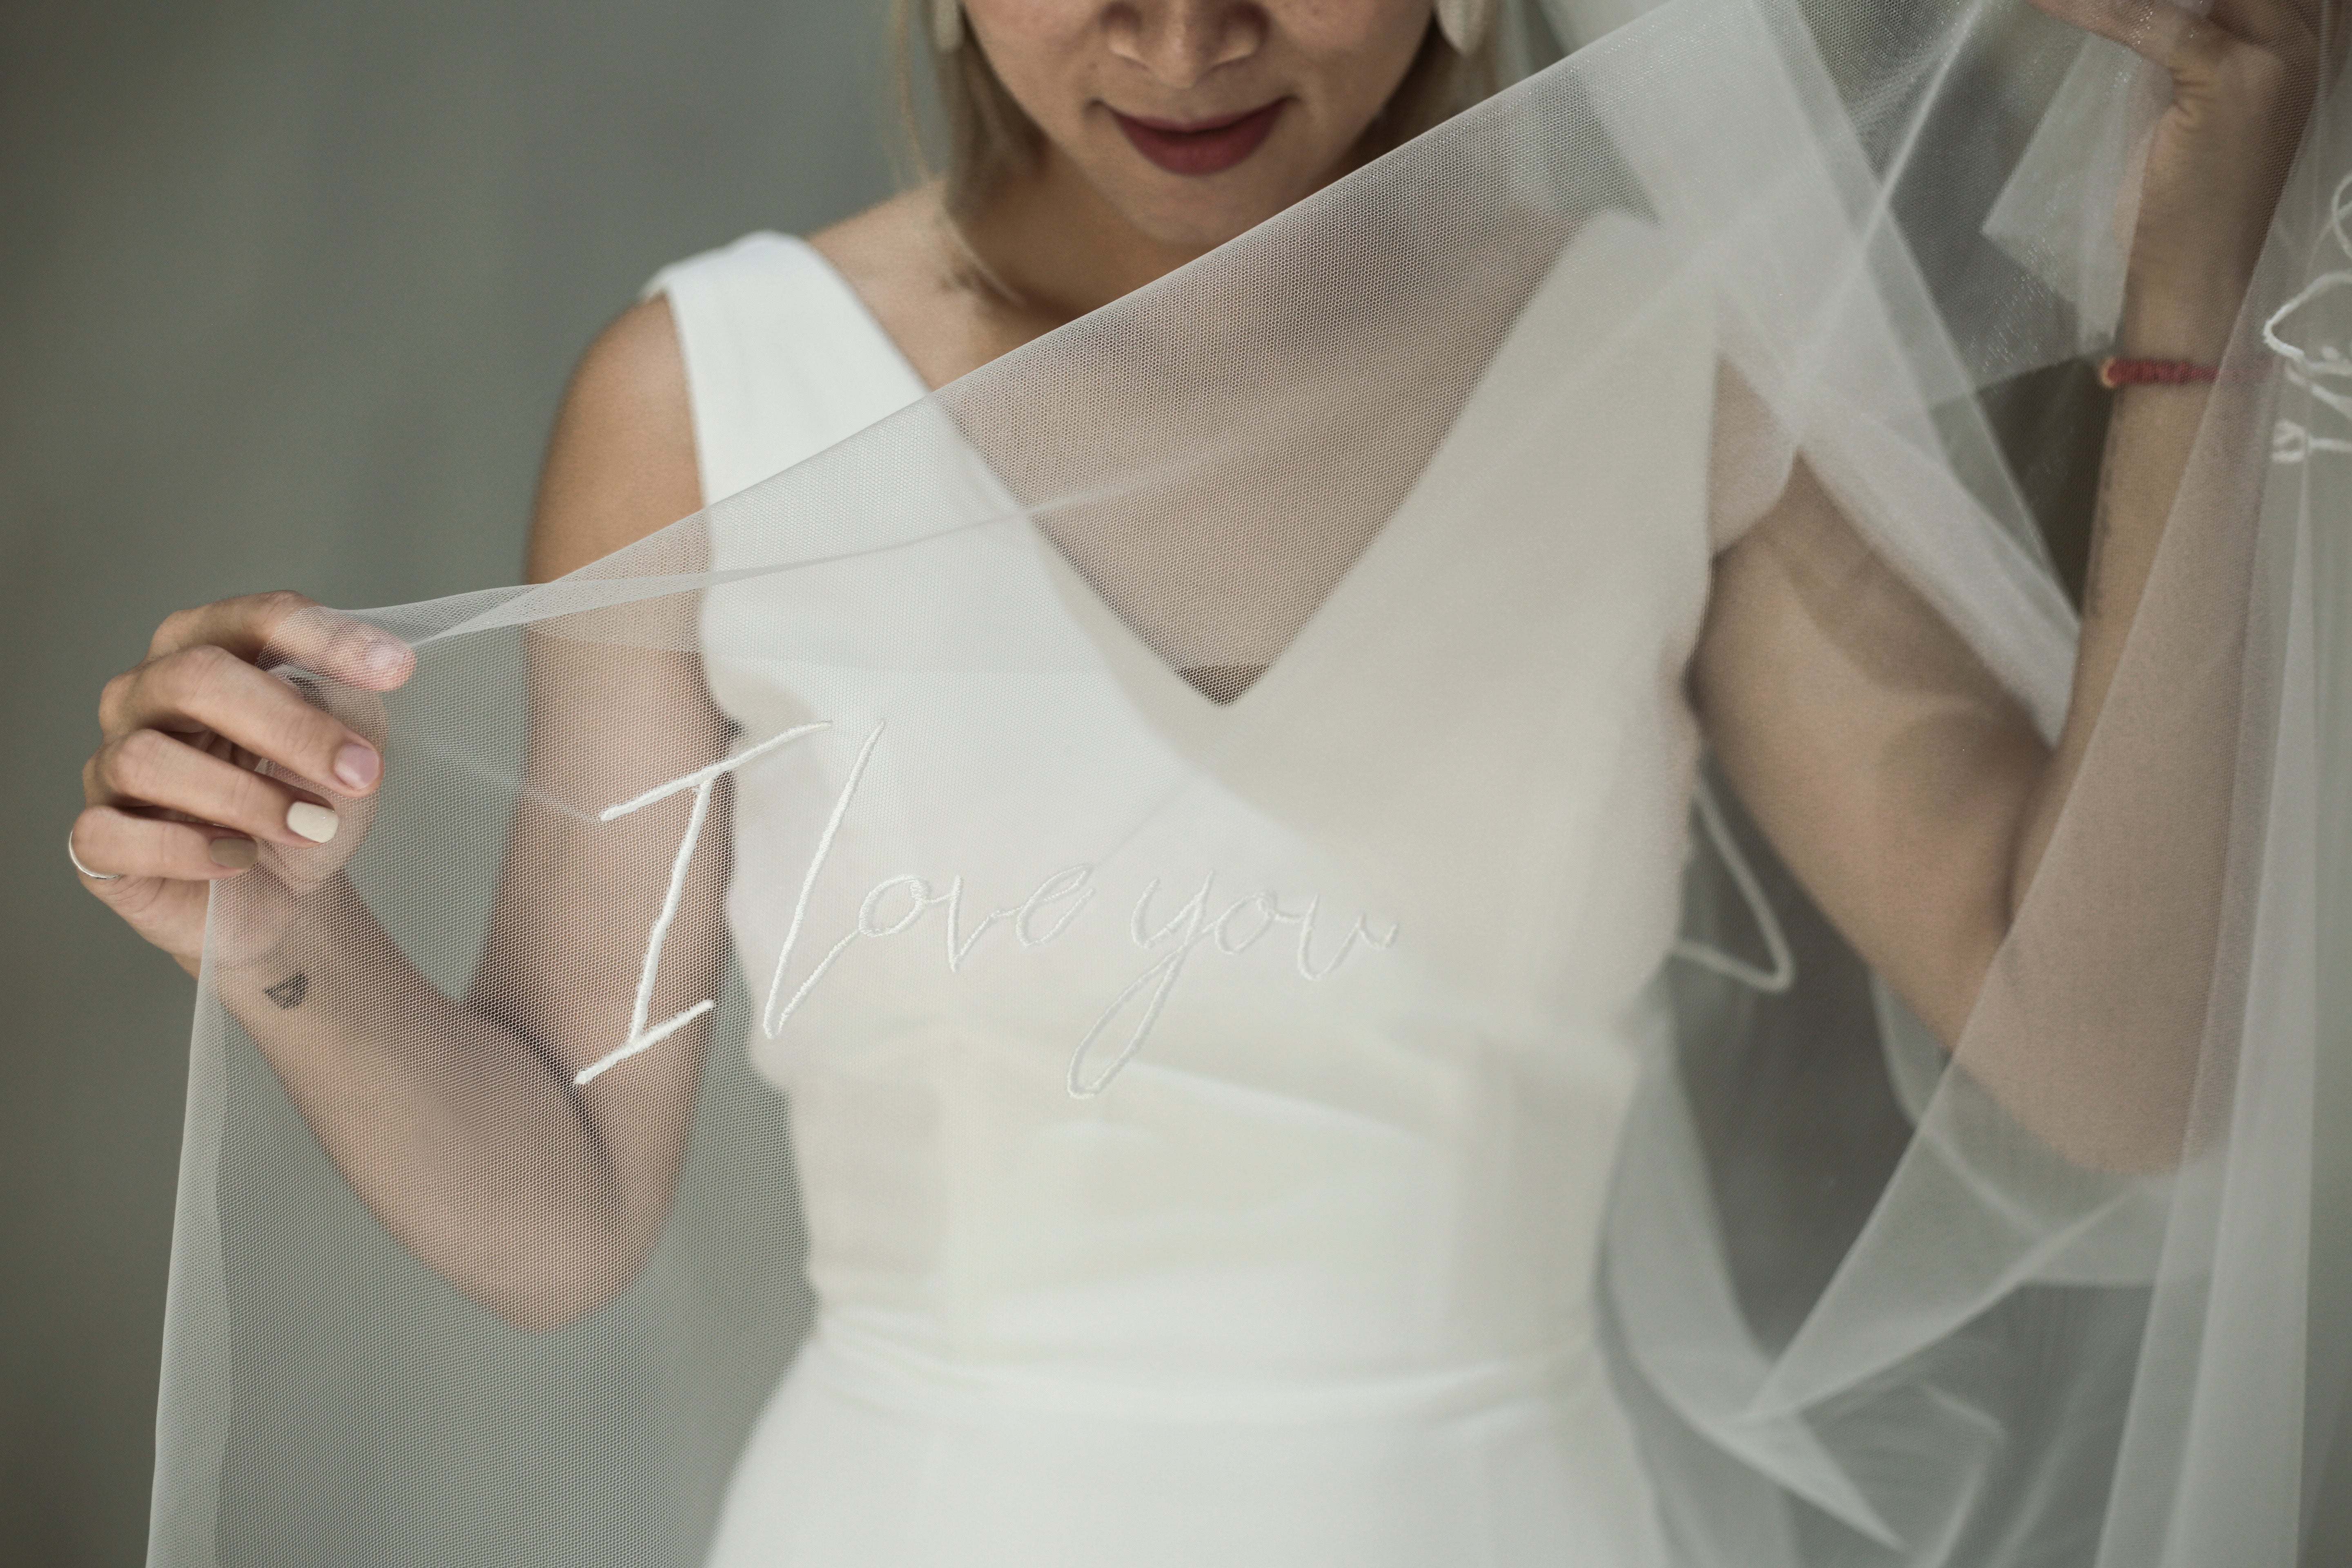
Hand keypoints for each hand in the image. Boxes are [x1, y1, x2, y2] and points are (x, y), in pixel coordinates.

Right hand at [74, 591, 413, 975]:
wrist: (287, 899)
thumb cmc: (307, 806)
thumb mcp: (346, 749)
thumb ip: (349, 705)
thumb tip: (370, 671)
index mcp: (208, 650)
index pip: (258, 619)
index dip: (326, 639)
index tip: (396, 670)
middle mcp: (145, 694)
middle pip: (196, 677)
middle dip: (289, 726)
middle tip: (360, 773)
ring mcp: (110, 763)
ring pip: (148, 759)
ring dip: (245, 797)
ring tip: (311, 825)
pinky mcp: (96, 838)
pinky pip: (108, 833)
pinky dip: (184, 849)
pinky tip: (240, 858)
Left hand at [2027, 0, 2330, 357]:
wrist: (2205, 278)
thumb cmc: (2194, 199)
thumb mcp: (2204, 102)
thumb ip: (2196, 44)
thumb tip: (2154, 6)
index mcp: (2307, 42)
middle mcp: (2306, 40)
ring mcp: (2276, 57)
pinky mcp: (2230, 81)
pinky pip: (2155, 21)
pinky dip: (2094, 7)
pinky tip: (2047, 1)